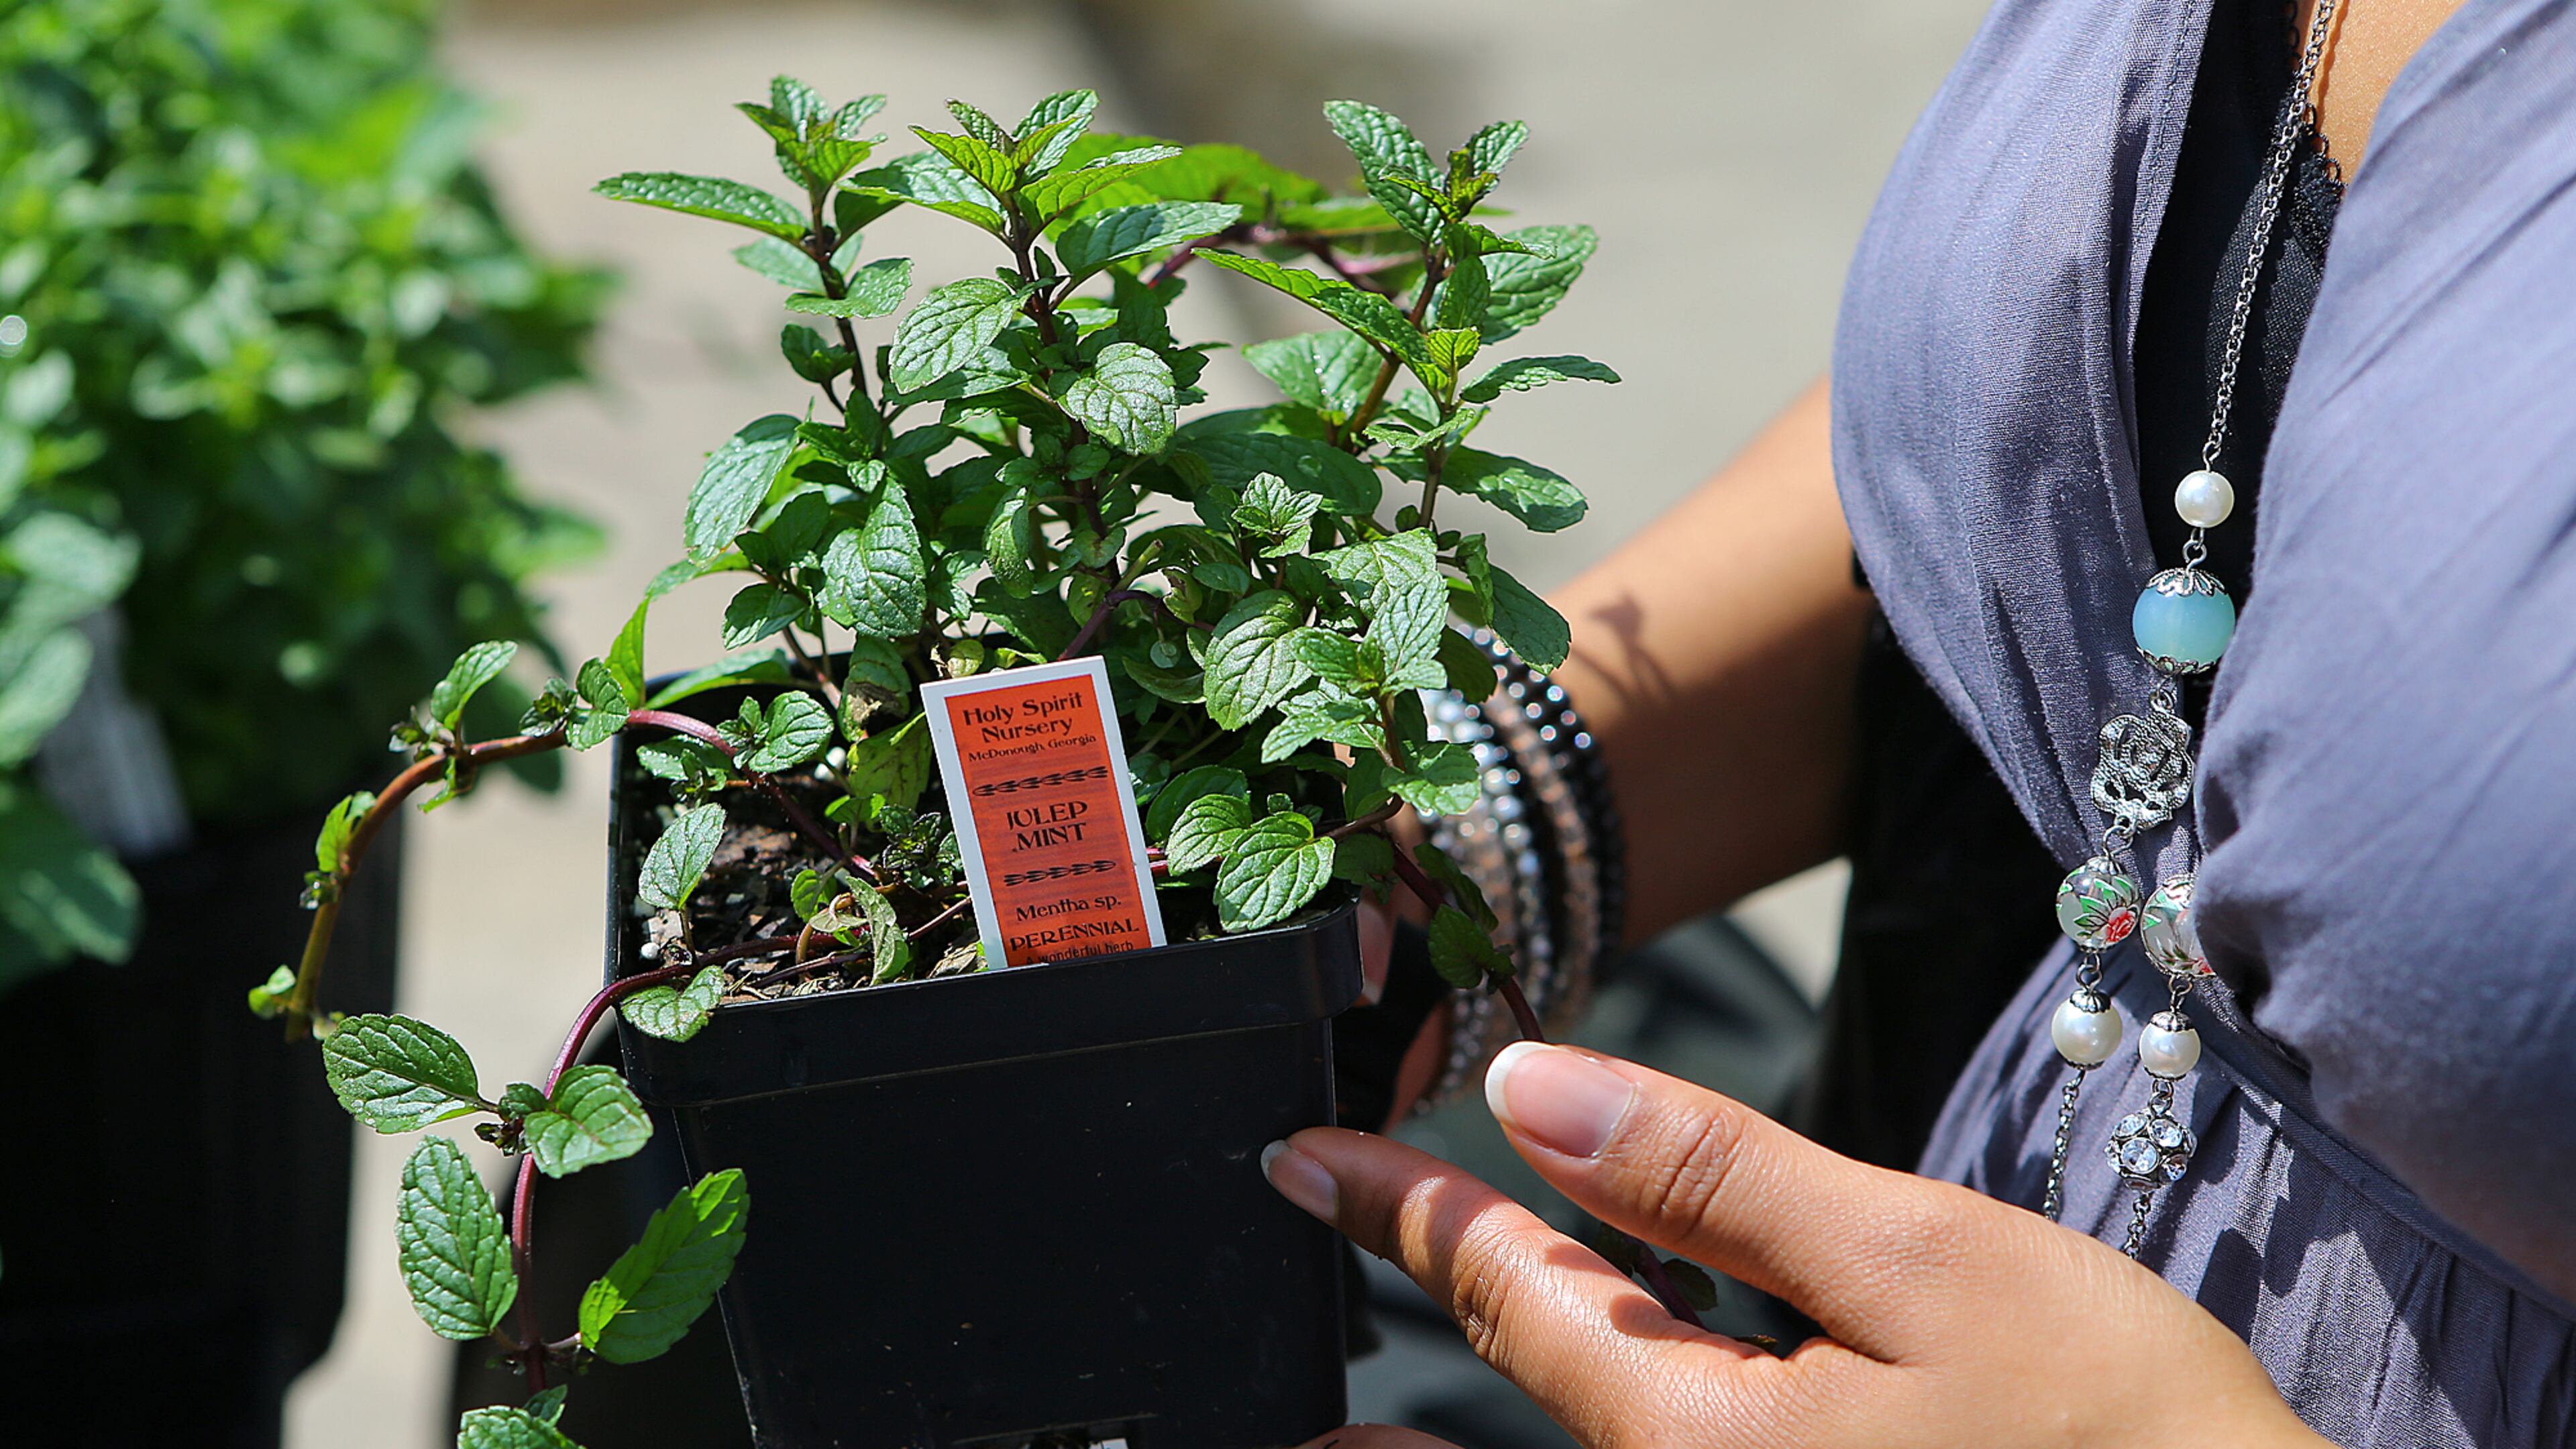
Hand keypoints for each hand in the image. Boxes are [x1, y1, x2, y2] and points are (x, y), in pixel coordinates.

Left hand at [1263, 1042, 2326, 1448]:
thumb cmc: (2127, 1444)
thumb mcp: (1919, 1266)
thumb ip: (1712, 1180)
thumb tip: (1536, 1089)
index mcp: (1697, 1439)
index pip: (1503, 1293)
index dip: (1397, 1209)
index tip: (1301, 1161)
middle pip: (1507, 1422)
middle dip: (1378, 1394)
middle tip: (1280, 1370)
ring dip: (1451, 1448)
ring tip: (1350, 1431)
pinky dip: (1598, 1435)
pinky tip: (1603, 1410)